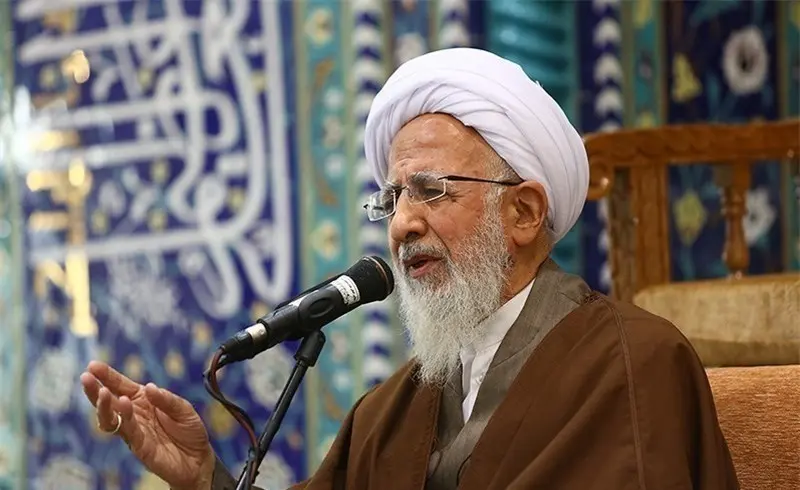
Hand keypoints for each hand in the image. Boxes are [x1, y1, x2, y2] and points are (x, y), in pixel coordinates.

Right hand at [80, 361, 214, 489]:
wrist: (198, 458)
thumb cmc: (188, 430)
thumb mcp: (182, 408)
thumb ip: (166, 399)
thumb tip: (149, 387)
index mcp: (142, 400)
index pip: (120, 386)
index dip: (107, 376)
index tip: (93, 365)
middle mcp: (134, 415)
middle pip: (109, 402)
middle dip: (96, 390)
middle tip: (86, 378)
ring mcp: (134, 432)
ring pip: (111, 420)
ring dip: (104, 406)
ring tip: (103, 392)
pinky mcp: (140, 447)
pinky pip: (129, 432)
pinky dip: (125, 419)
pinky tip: (124, 405)